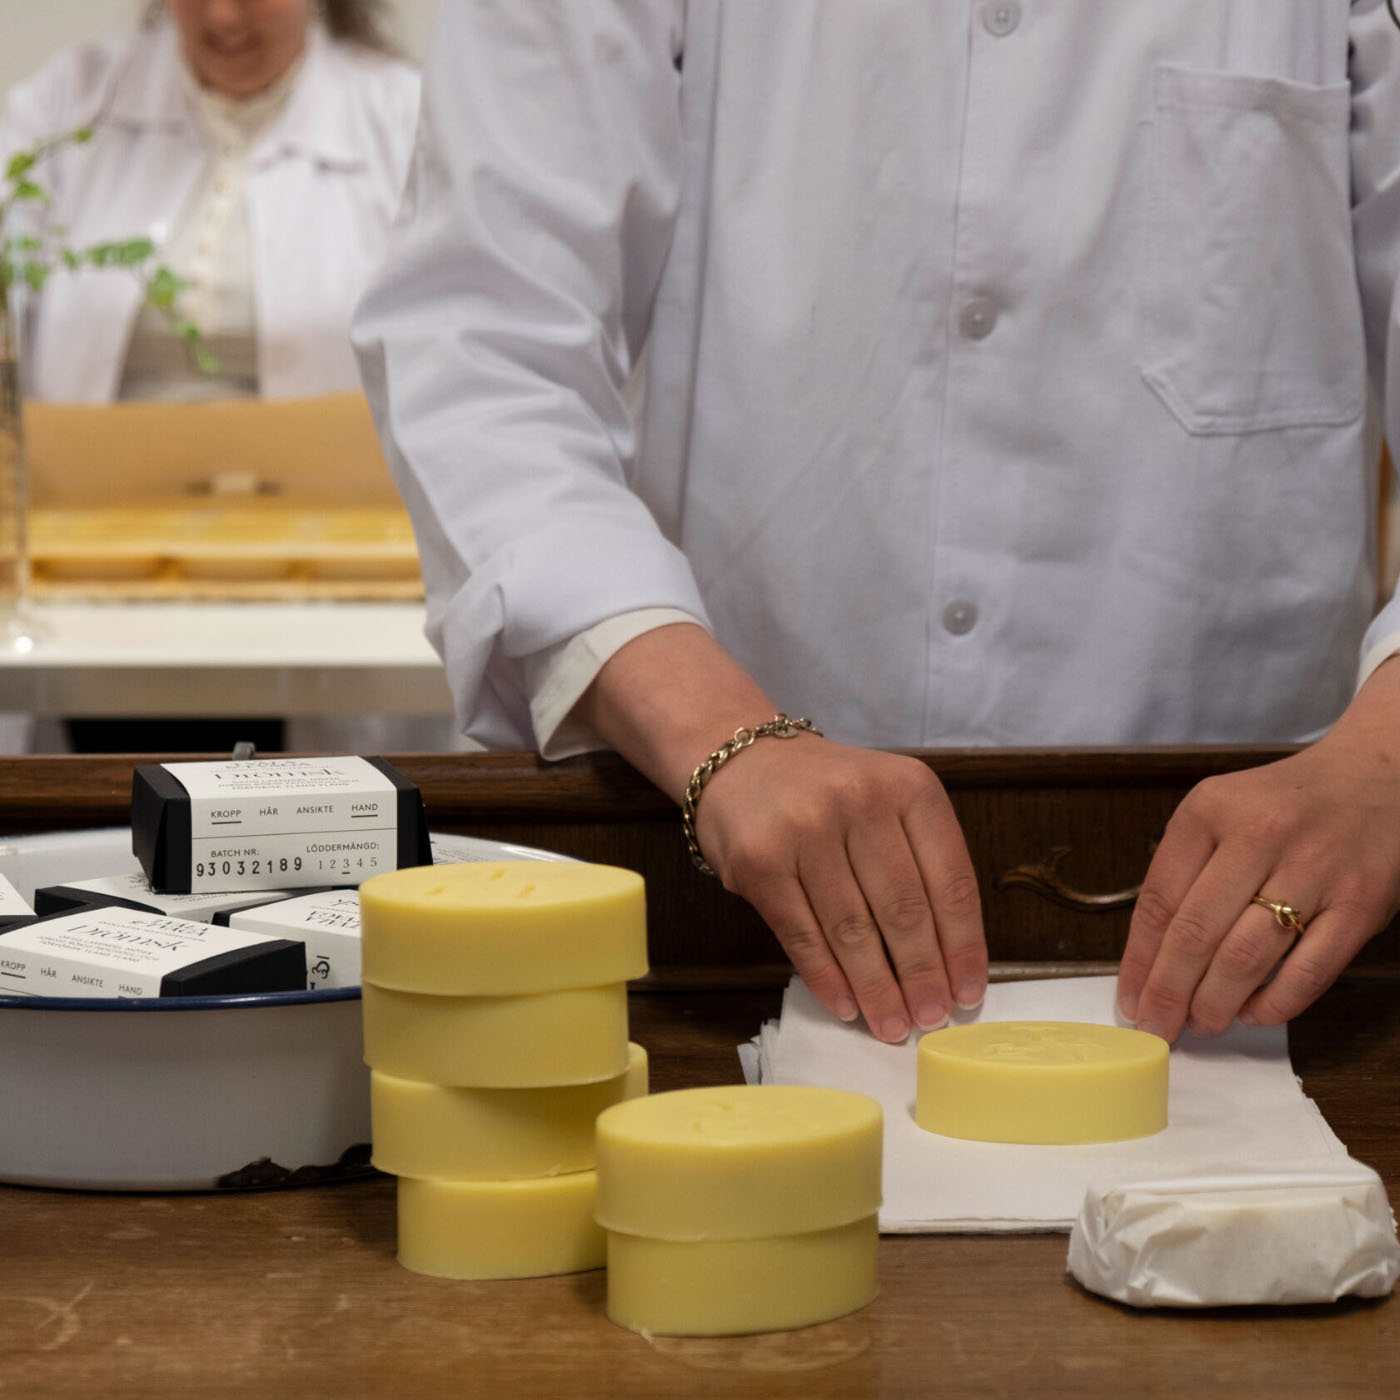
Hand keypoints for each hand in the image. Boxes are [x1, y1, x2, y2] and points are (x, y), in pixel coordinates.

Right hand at [693, 733, 986, 1041]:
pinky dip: (827, 977)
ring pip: (853, 929)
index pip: (951, 881)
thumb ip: (920, 863)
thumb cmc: (829, 794)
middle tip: (931, 1018)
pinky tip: (846, 1005)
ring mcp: (805, 830)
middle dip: (922, 976)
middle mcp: (860, 801)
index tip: (969, 993)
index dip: (963, 946)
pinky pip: (802, 934)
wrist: (741, 762)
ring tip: (891, 1024)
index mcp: (909, 787)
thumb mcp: (890, 803)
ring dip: (877, 988)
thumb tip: (946, 962)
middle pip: (904, 910)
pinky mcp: (760, 862)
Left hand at [1117, 663, 1399, 1041]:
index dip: (1140, 960)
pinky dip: (1276, 1002)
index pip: (1160, 899)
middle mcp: (1258, 835)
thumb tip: (1151, 959)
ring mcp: (1314, 869)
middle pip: (1196, 934)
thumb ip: (1185, 873)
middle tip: (1158, 1028)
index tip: (1130, 999)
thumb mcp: (1220, 814)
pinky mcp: (1361, 902)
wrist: (1374, 778)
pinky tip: (1255, 1013)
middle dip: (1169, 994)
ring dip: (1217, 1004)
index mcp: (1209, 811)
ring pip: (1247, 957)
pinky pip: (1309, 969)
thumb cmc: (1282, 806)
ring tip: (1202, 1024)